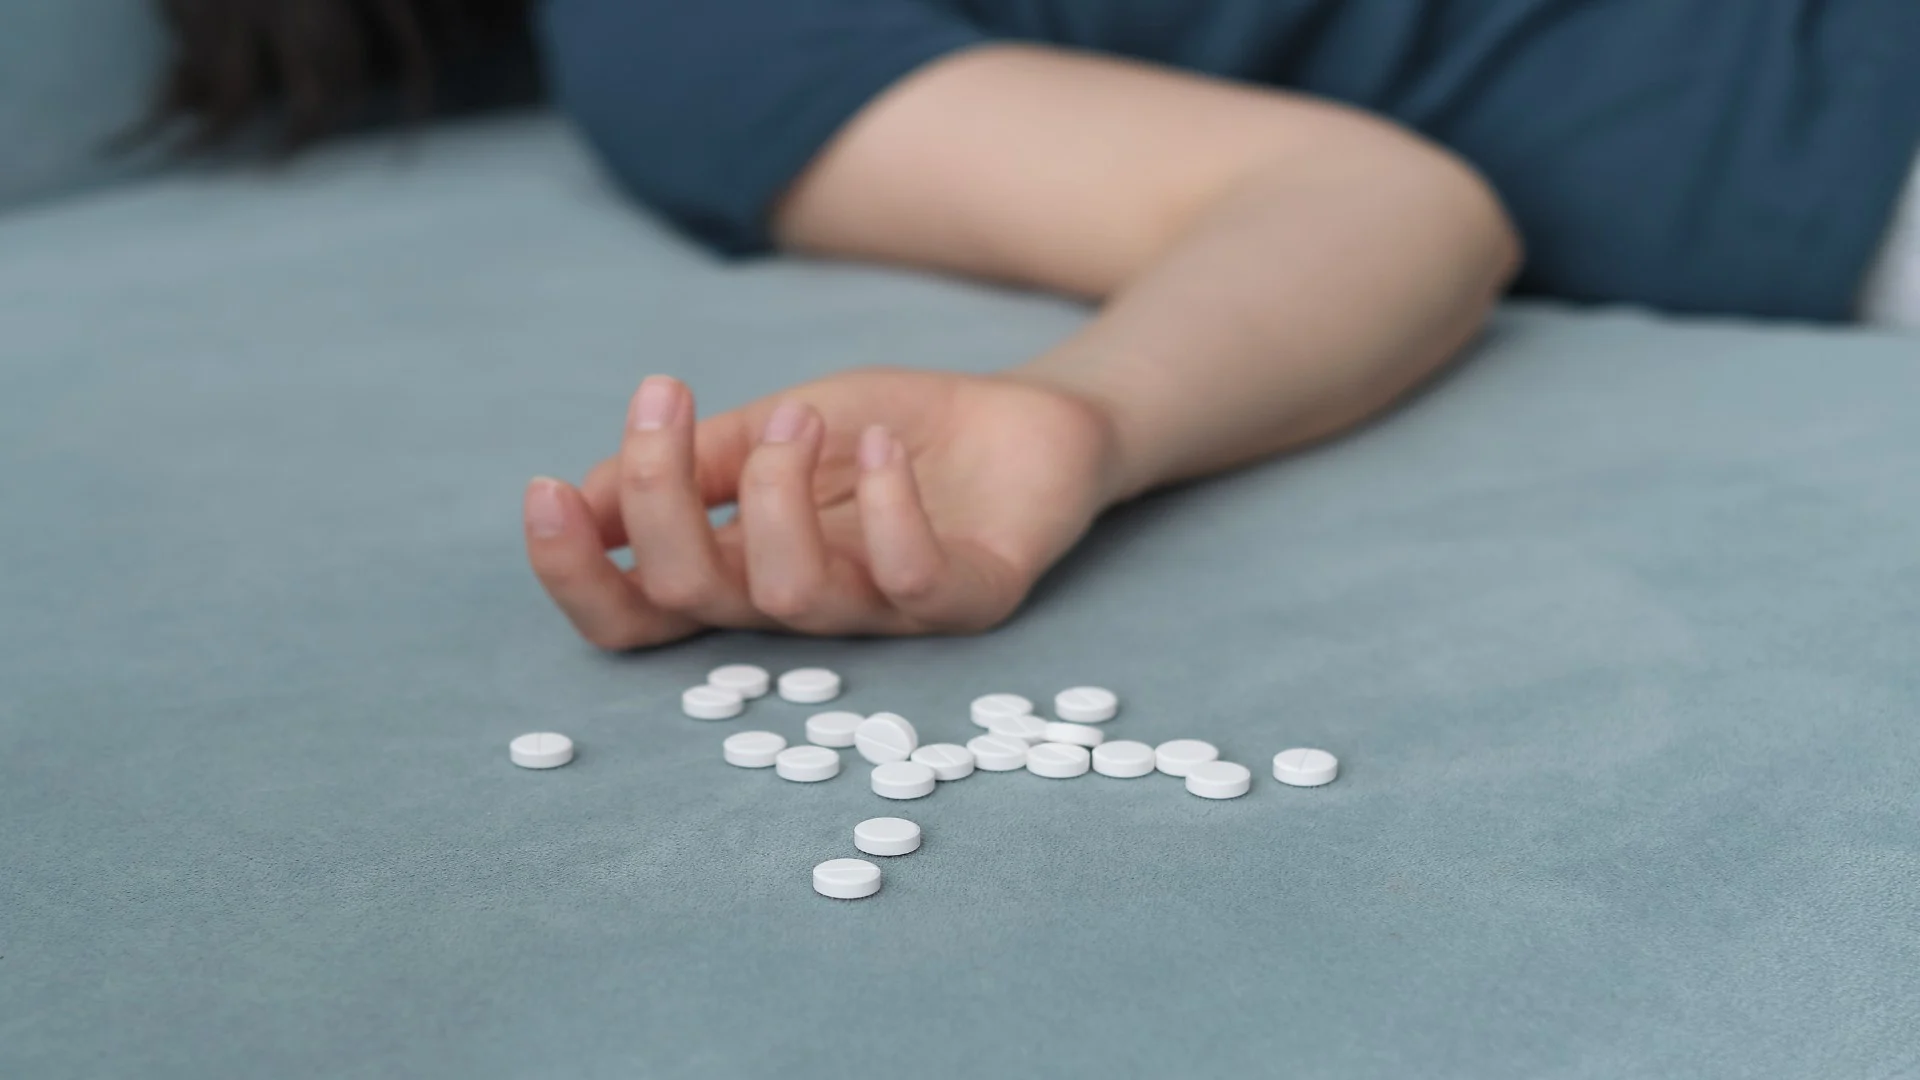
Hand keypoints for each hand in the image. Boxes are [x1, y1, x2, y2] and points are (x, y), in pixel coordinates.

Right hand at [522, 368, 1119, 648]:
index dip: (579, 573)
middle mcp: (800, 607)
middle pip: (690, 599)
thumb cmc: (891, 432)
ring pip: (786, 594)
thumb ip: (695, 462)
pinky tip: (876, 441)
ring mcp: (882, 612)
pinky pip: (908, 578)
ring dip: (771, 491)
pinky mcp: (969, 598)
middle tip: (664, 403)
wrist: (1026, 419)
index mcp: (741, 570)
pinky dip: (884, 503)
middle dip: (656, 498)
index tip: (546, 492)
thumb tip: (584, 492)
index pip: (637, 612)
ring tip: (801, 417)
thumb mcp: (775, 423)